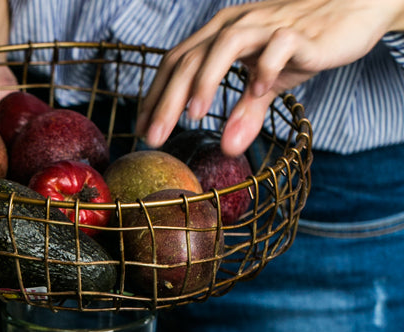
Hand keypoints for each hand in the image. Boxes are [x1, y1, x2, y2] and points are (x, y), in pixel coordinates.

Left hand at [136, 0, 403, 155]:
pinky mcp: (302, 31)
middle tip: (155, 136)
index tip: (143, 131)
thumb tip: (228, 150)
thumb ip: (245, 113)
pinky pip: (279, 45)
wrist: (355, 8)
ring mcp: (268, 25)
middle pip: (192, 57)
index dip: (156, 96)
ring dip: (206, 79)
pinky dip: (265, 67)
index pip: (177, 62)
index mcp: (220, 35)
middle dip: (169, 99)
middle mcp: (238, 25)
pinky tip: (258, 92)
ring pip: (226, 44)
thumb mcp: (267, 83)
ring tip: (194, 115)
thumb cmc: (301, 43)